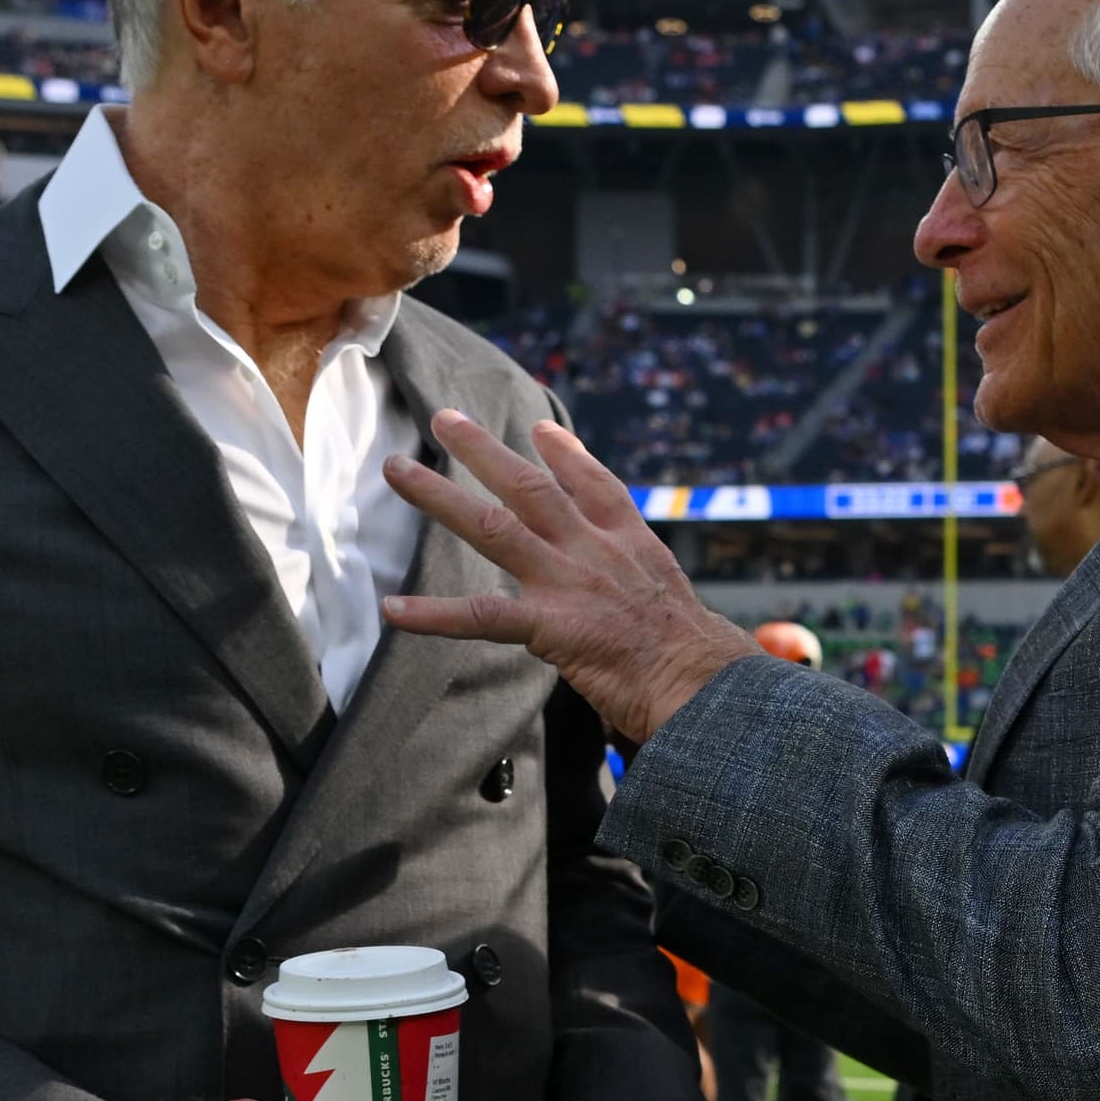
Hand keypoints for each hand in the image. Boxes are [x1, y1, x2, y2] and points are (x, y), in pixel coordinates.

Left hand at [379, 412, 758, 745]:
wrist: (705, 682)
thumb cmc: (699, 661)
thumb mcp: (677, 604)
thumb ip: (644, 591)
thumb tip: (643, 606)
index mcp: (630, 544)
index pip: (596, 487)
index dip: (566, 455)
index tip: (541, 430)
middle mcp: (594, 550)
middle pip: (530, 486)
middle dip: (483, 450)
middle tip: (444, 418)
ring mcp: (568, 582)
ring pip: (492, 526)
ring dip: (440, 495)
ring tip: (397, 470)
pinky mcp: (550, 625)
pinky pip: (481, 615)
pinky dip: (434, 614)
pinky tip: (393, 609)